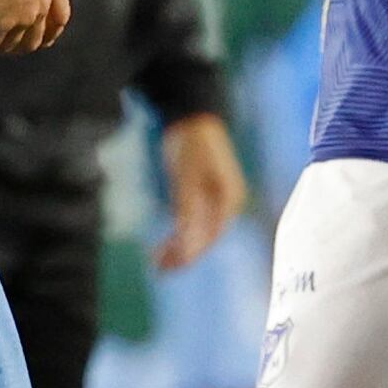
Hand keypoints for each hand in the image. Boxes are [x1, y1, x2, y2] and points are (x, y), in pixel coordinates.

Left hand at [155, 110, 245, 270]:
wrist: (192, 117)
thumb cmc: (192, 143)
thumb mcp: (187, 176)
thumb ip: (187, 206)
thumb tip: (186, 238)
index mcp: (229, 200)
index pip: (210, 235)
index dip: (190, 253)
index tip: (171, 264)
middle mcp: (226, 204)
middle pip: (205, 238)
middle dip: (183, 256)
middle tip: (159, 270)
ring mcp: (214, 201)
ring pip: (197, 233)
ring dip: (179, 249)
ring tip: (158, 262)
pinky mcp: (201, 196)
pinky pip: (191, 223)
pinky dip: (178, 236)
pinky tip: (165, 246)